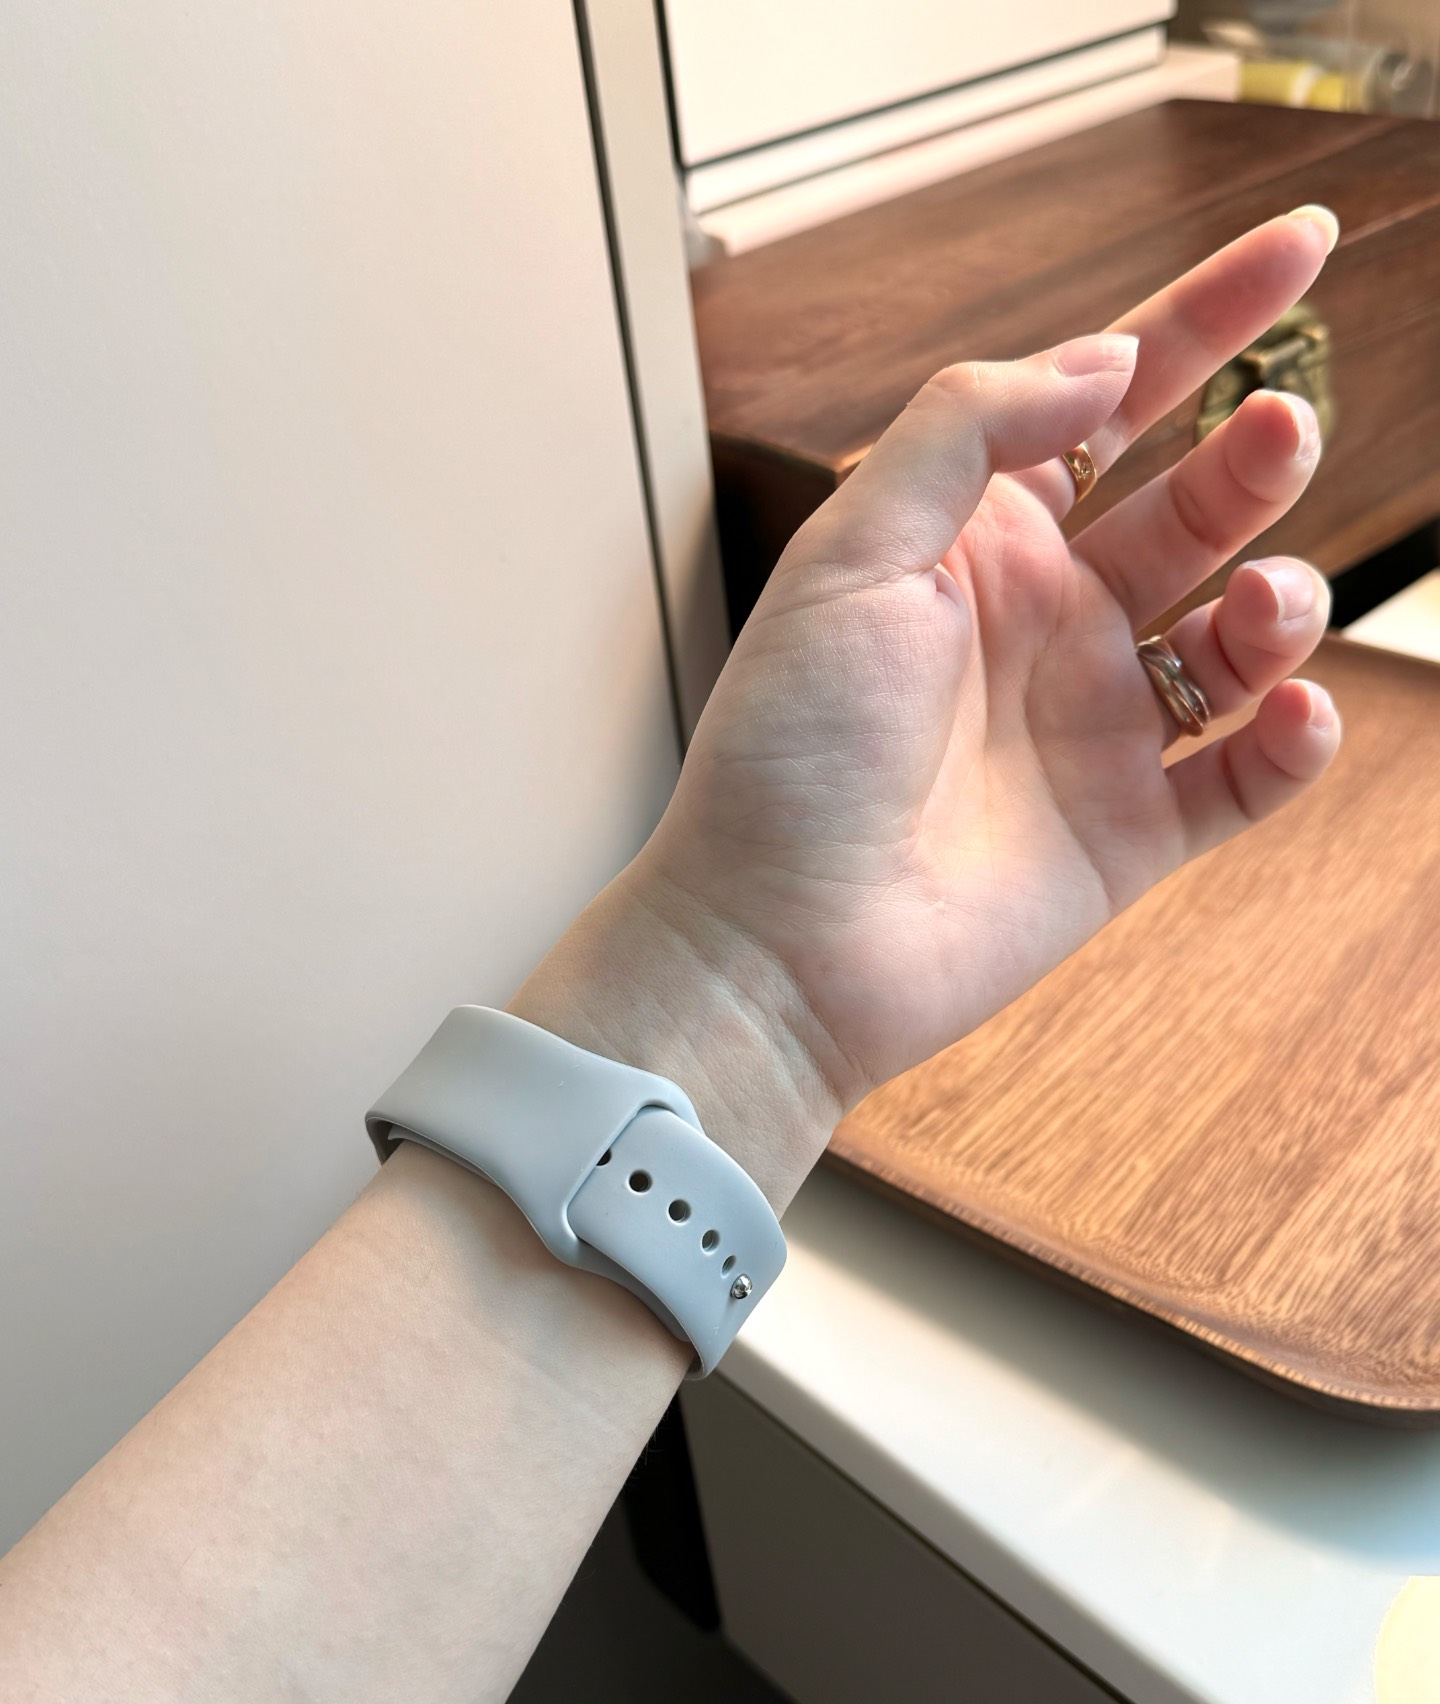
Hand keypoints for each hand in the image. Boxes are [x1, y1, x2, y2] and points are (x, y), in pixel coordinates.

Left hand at [516, 211, 1341, 1206]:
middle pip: (1196, 504)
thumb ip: (966, 434)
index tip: (1300, 246)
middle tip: (1277, 434)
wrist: (776, 943)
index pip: (1111, 401)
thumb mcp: (848, 555)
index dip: (1205, 318)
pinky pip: (1247, 774)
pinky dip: (1293, 739)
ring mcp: (1095, 725)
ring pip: (1239, 633)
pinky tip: (1291, 709)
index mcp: (978, 540)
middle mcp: (1048, 621)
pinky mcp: (1129, 830)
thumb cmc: (784, 752)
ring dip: (1280, 598)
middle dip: (1255, 458)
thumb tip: (1102, 359)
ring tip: (1259, 604)